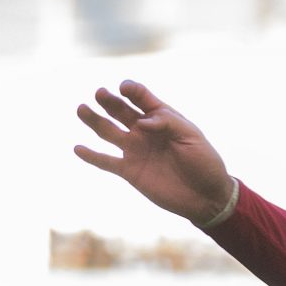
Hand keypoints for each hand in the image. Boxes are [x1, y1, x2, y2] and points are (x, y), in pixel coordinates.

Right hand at [73, 81, 236, 225]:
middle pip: (120, 111)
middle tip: (100, 93)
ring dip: (94, 120)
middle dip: (110, 101)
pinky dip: (91, 156)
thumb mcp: (191, 136)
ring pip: (108, 131)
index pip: (141, 97)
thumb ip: (167, 122)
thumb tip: (141, 123)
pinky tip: (78, 148)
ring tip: (82, 109)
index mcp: (161, 117)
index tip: (125, 88)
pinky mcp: (130, 171)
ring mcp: (135, 150)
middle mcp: (144, 131)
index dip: (132, 90)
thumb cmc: (204, 162)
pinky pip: (106, 162)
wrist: (207, 197)